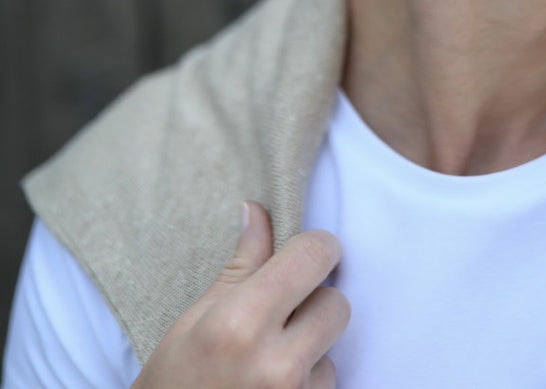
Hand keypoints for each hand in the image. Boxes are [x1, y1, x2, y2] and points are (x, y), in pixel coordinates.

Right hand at [132, 201, 349, 388]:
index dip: (314, 247)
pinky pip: (327, 385)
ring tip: (266, 363)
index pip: (313, 256)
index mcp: (241, 323)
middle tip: (280, 313)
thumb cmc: (172, 384)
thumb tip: (257, 210)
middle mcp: (276, 364)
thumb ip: (241, 265)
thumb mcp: (195, 320)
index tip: (304, 252)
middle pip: (336, 302)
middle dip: (314, 301)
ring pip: (334, 348)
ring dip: (312, 349)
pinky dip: (309, 384)